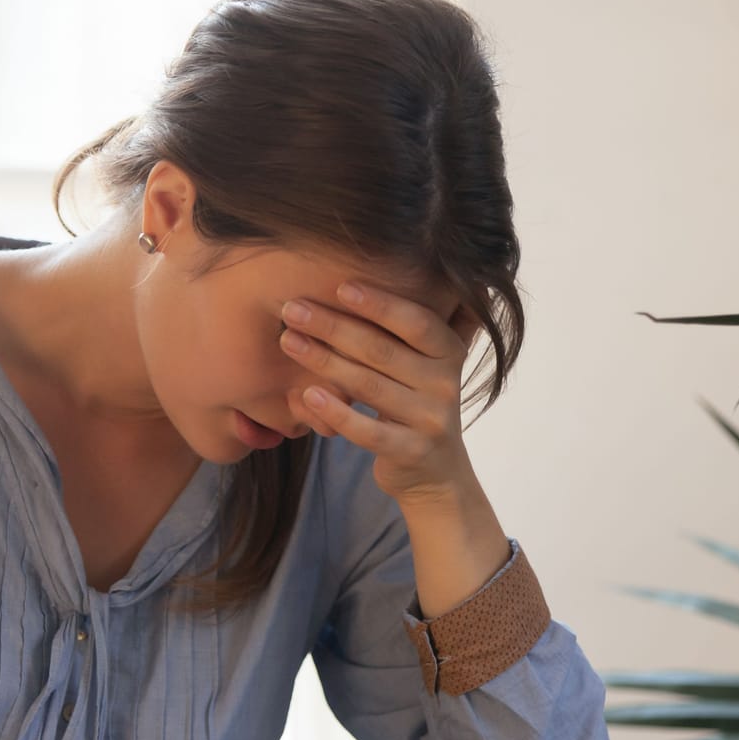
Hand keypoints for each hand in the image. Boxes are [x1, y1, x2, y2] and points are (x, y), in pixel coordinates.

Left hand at [279, 280, 485, 504]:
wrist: (434, 474)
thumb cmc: (414, 404)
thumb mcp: (425, 364)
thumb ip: (413, 327)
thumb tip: (397, 265)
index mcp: (449, 352)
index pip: (416, 321)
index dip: (380, 303)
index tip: (340, 286)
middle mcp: (445, 383)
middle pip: (382, 350)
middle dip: (333, 326)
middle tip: (292, 309)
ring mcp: (431, 420)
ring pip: (369, 386)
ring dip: (324, 361)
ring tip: (289, 342)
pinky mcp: (412, 451)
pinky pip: (368, 431)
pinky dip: (336, 412)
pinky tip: (307, 395)